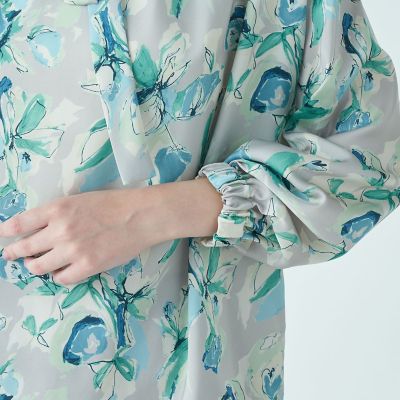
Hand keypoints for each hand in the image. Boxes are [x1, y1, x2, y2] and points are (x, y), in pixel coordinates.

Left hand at [0, 188, 162, 284]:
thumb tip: (43, 228)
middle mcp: (60, 230)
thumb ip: (60, 214)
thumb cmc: (115, 203)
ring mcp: (73, 250)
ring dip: (35, 266)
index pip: (21, 222)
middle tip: (11, 255)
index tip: (4, 235)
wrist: (140, 216)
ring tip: (35, 265)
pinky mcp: (87, 266)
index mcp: (58, 209)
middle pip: (25, 247)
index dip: (8, 231)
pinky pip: (61, 278)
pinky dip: (58, 275)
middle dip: (14, 252)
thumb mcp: (81, 200)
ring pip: (39, 266)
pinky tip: (61, 271)